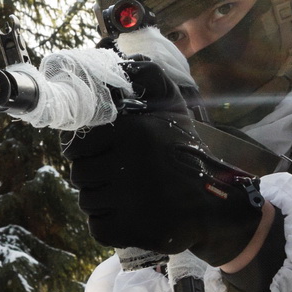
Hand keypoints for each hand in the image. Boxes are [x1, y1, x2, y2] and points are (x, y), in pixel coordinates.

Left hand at [64, 65, 267, 261]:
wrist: (214, 203)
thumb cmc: (186, 152)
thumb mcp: (173, 108)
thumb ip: (149, 78)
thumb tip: (125, 61)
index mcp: (133, 131)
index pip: (77, 144)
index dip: (83, 151)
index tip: (97, 155)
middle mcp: (129, 164)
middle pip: (79, 174)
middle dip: (92, 175)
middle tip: (114, 176)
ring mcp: (130, 200)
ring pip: (87, 200)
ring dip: (100, 199)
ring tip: (124, 194)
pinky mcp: (131, 230)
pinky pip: (97, 226)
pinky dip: (108, 223)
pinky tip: (127, 214)